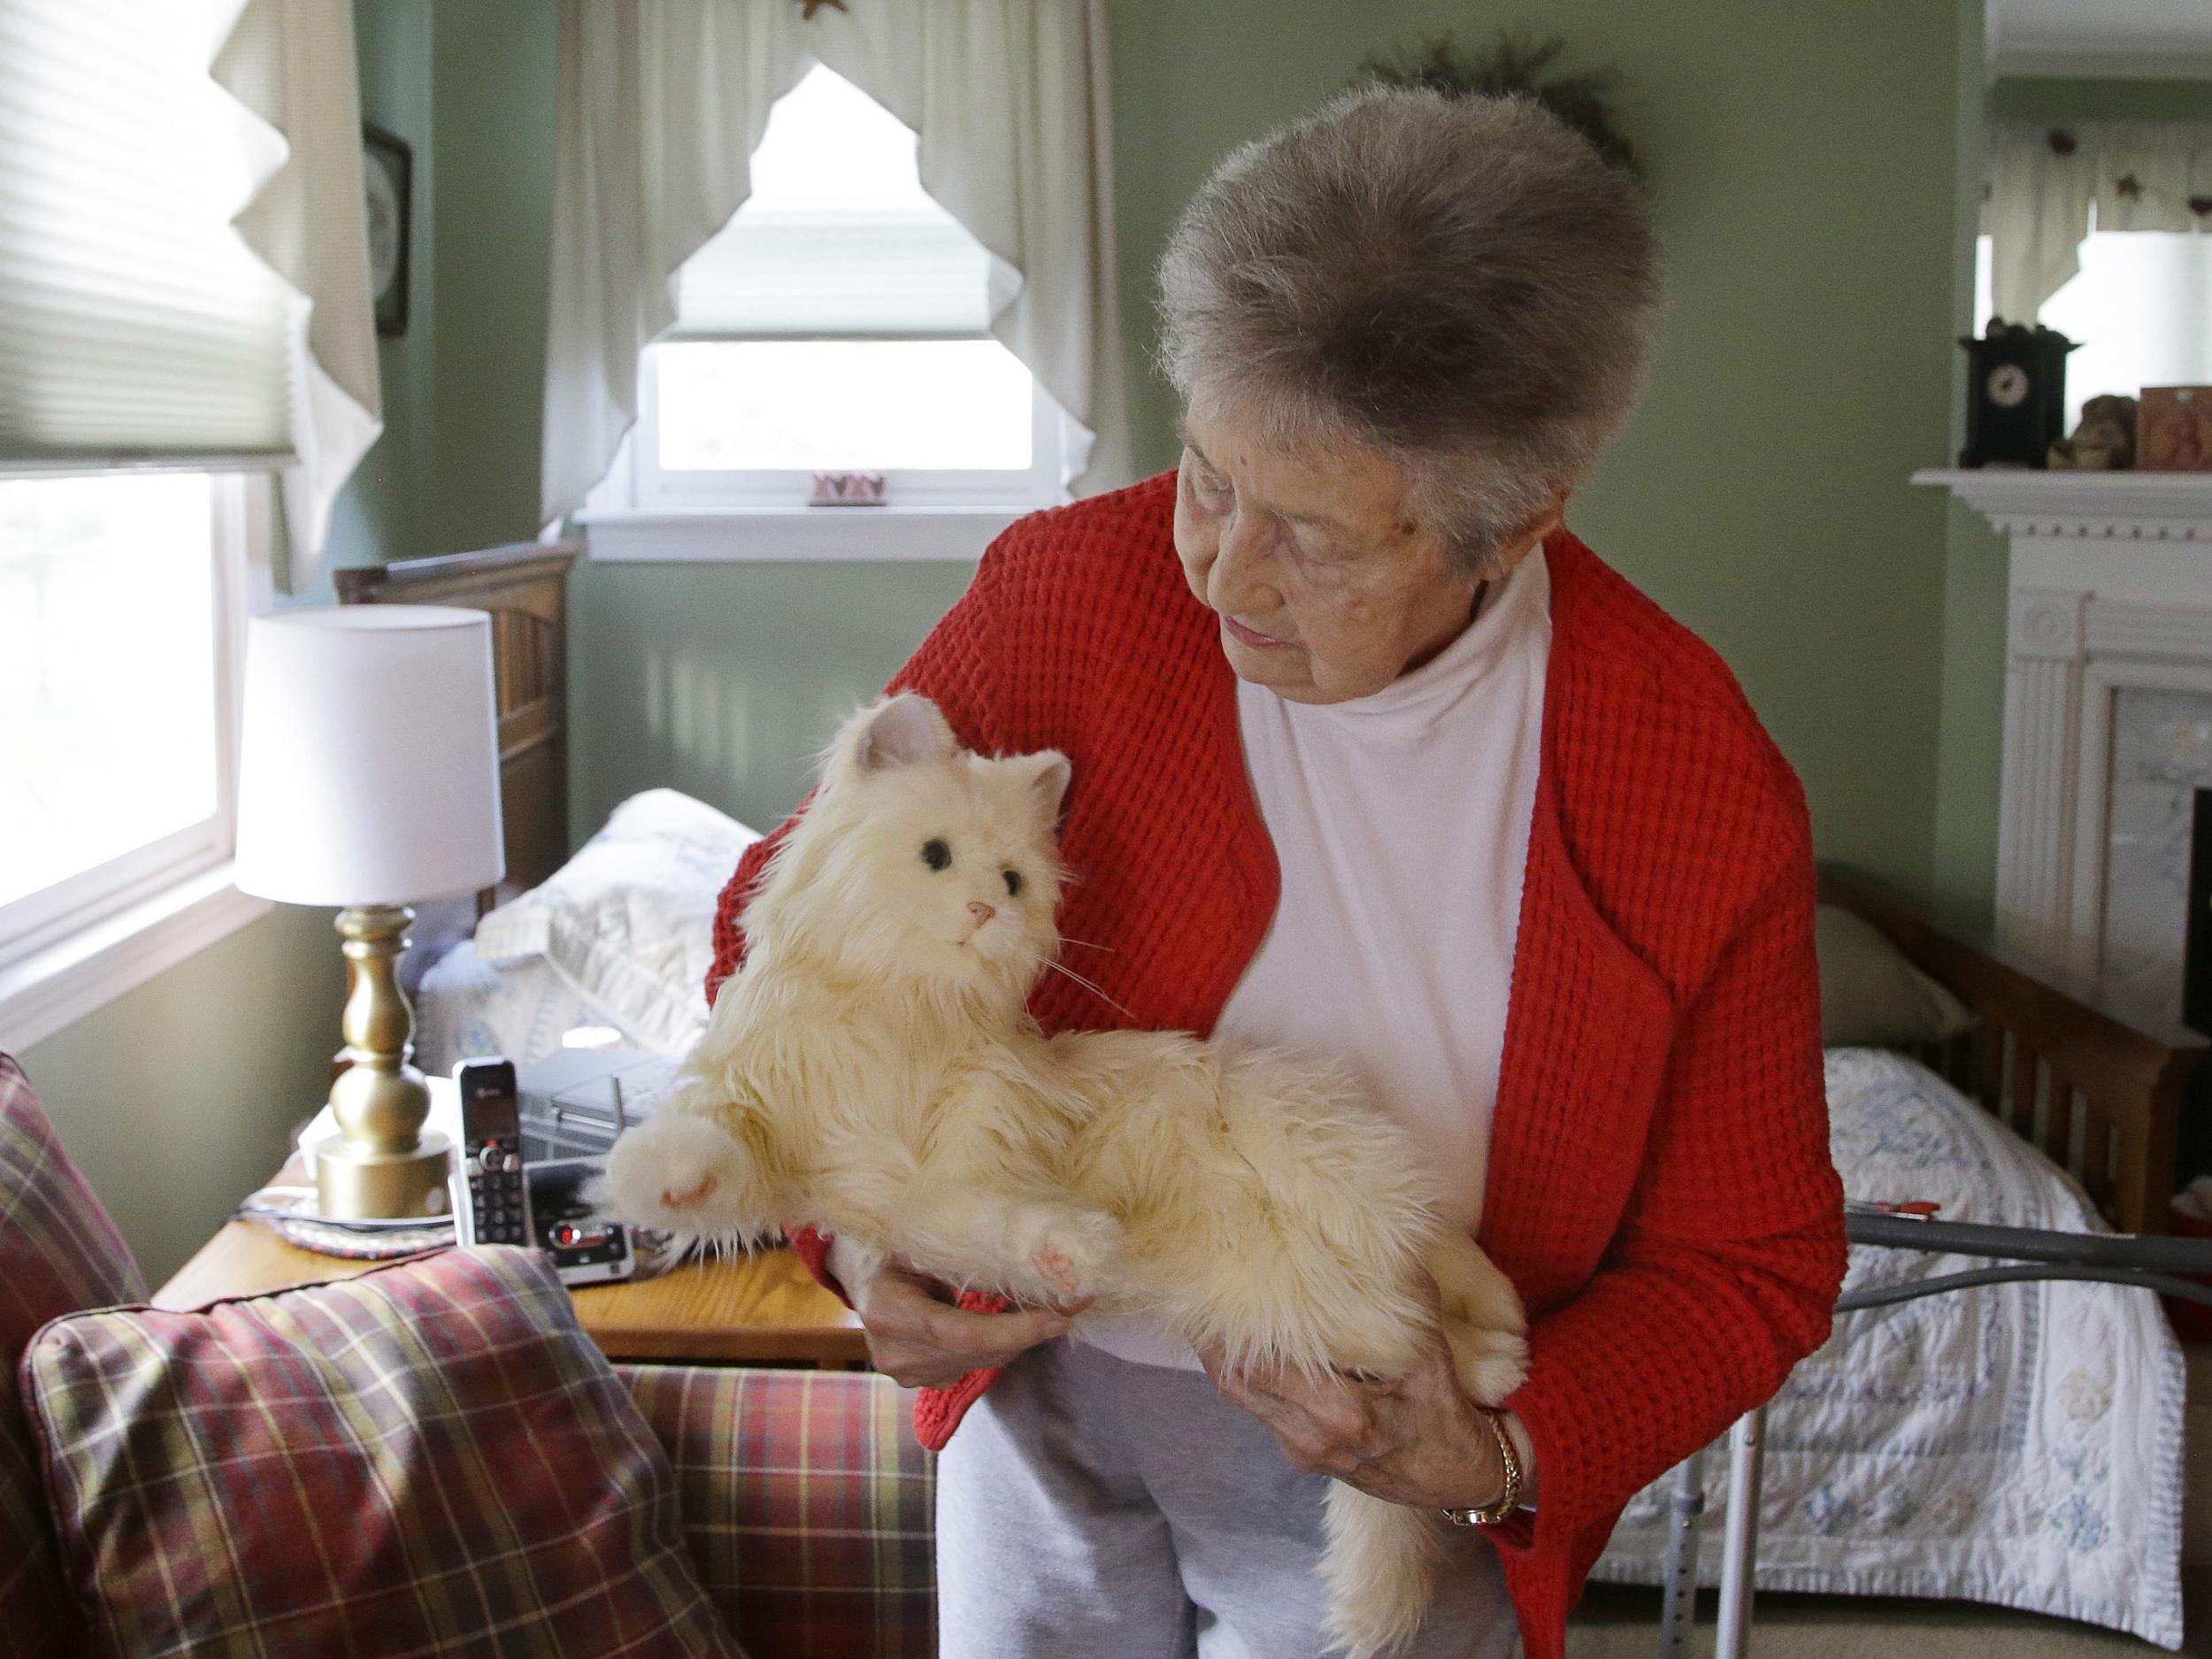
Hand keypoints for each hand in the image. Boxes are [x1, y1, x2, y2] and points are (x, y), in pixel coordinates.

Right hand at [841, 1248, 1085, 1388]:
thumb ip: (959, 1251)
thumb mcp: (917, 1237)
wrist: (861, 1271)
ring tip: (1052, 1307)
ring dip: (1019, 1338)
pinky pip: (973, 1365)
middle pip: (977, 1351)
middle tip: (1074, 1303)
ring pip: (981, 1361)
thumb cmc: (891, 1242)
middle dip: (1029, 1331)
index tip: (1059, 1318)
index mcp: (888, 1311)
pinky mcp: (919, 1379)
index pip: (959, 1334)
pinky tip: (1017, 1321)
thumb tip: (1029, 1249)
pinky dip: (1001, 1344)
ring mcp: (905, 1371)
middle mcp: (894, 1352)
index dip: (1013, 1330)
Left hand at [1198, 1272, 1506, 1512]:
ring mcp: (1300, 1450)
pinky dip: (1253, 1375)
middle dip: (1215, 1338)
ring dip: (1230, 1356)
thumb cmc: (1446, 1417)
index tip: (1219, 1286)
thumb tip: (1390, 1244)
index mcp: (1340, 1412)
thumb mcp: (1435, 1357)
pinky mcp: (1300, 1455)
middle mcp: (1308, 1436)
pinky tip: (1258, 1345)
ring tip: (1222, 1311)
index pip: (1260, 1365)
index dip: (1232, 1328)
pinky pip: (1262, 1408)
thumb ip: (1409, 1302)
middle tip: (1206, 1290)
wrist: (1459, 1481)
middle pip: (1236, 1382)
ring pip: (1243, 1397)